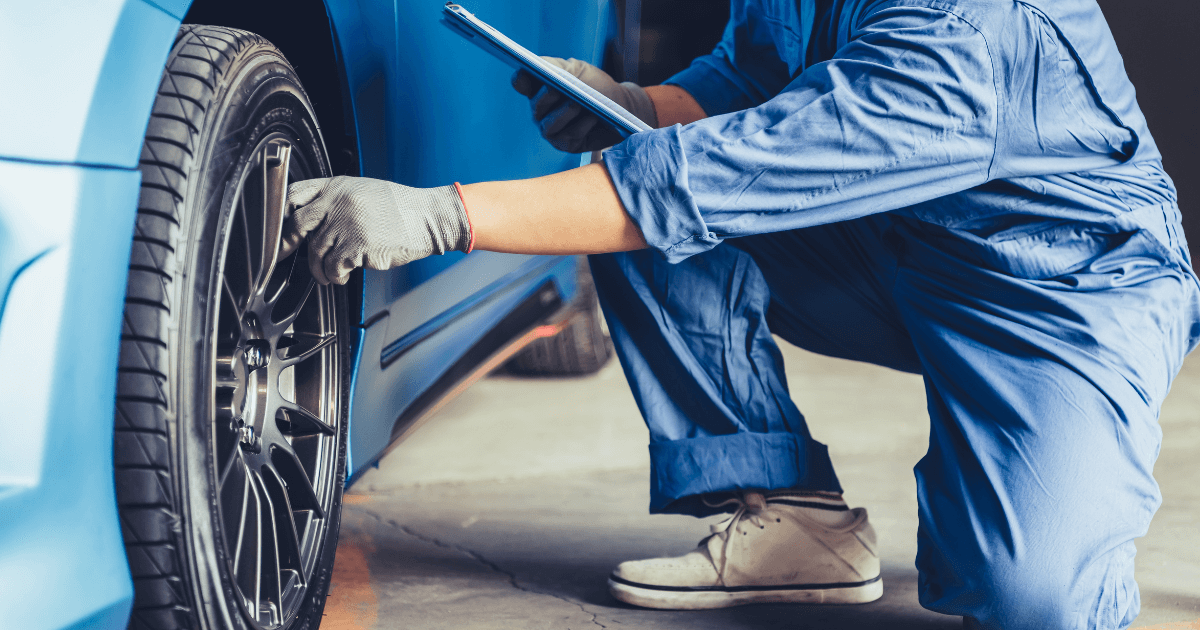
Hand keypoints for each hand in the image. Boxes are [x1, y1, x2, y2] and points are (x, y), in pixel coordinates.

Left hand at [280, 176, 471, 284]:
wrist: (428, 218)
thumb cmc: (399, 208)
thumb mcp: (363, 191)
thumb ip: (336, 201)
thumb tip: (310, 222)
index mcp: (338, 186)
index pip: (295, 194)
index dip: (281, 213)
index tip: (278, 228)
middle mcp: (338, 202)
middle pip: (297, 224)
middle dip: (287, 243)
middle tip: (284, 255)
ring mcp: (347, 224)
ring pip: (316, 251)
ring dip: (319, 268)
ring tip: (329, 273)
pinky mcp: (357, 246)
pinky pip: (334, 267)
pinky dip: (336, 276)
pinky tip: (343, 276)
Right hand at [512, 57, 657, 153]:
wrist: (619, 104)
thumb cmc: (595, 85)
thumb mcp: (578, 70)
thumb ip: (557, 66)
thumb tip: (537, 65)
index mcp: (539, 89)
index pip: (521, 83)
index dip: (521, 79)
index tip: (524, 71)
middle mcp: (541, 112)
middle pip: (536, 106)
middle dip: (546, 97)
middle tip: (555, 89)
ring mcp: (553, 130)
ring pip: (551, 125)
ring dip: (565, 113)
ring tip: (577, 104)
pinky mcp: (568, 145)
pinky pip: (572, 136)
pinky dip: (583, 126)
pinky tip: (594, 117)